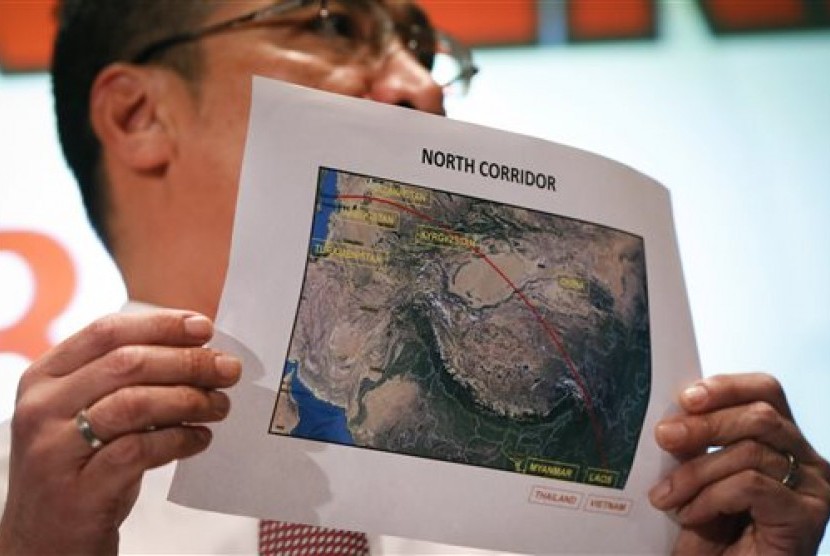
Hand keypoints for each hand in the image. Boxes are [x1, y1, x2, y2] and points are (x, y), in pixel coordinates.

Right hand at [0, 310, 240, 554]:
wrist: (46, 540)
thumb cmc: (82, 466)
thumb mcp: (88, 412)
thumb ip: (126, 378)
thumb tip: (200, 348)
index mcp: (45, 376)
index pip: (107, 331)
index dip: (161, 324)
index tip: (205, 328)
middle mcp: (41, 408)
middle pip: (128, 364)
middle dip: (188, 362)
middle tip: (229, 370)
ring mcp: (54, 450)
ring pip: (135, 404)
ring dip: (190, 400)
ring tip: (220, 406)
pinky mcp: (77, 490)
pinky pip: (140, 451)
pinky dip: (179, 440)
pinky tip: (200, 439)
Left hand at [650, 373, 829, 554]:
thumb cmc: (714, 538)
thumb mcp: (699, 480)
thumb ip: (694, 447)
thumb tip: (671, 418)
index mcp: (783, 441)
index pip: (765, 391)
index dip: (726, 386)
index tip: (685, 397)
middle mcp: (808, 460)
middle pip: (760, 415)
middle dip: (704, 424)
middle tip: (663, 437)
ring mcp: (813, 488)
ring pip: (751, 451)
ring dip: (697, 472)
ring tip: (666, 496)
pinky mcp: (808, 516)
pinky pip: (752, 485)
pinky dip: (712, 497)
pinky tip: (691, 516)